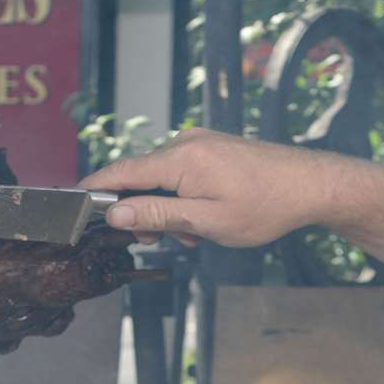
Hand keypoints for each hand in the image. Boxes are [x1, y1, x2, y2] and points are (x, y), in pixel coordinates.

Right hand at [82, 128, 369, 245]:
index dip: (94, 189)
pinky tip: (202, 222)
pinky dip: (183, 198)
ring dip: (166, 208)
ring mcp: (202, 143)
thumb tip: (115, 212)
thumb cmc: (265, 206)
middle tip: (149, 240)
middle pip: (140, 176)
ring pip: (163, 178)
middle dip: (139, 210)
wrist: (312, 185)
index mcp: (180, 158)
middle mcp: (187, 143)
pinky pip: (183, 173)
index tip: (71, 203)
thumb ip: (157, 214)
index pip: (121, 171)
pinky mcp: (214, 148)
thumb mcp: (206, 221)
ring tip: (190, 237)